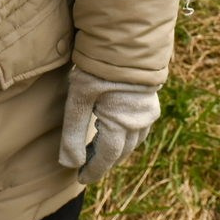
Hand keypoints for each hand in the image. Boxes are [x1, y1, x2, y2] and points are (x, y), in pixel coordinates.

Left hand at [57, 68, 159, 183]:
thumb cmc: (99, 68)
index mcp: (120, 125)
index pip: (106, 158)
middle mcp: (139, 122)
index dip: (93, 170)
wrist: (127, 40)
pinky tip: (115, 131)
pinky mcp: (151, 102)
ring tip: (96, 151)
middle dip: (103, 161)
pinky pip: (141, 128)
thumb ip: (73, 133)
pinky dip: (127, 136)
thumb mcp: (78, 99)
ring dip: (116, 150)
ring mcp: (148, 112)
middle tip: (84, 166)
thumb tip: (69, 164)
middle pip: (121, 152)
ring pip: (133, 141)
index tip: (81, 179)